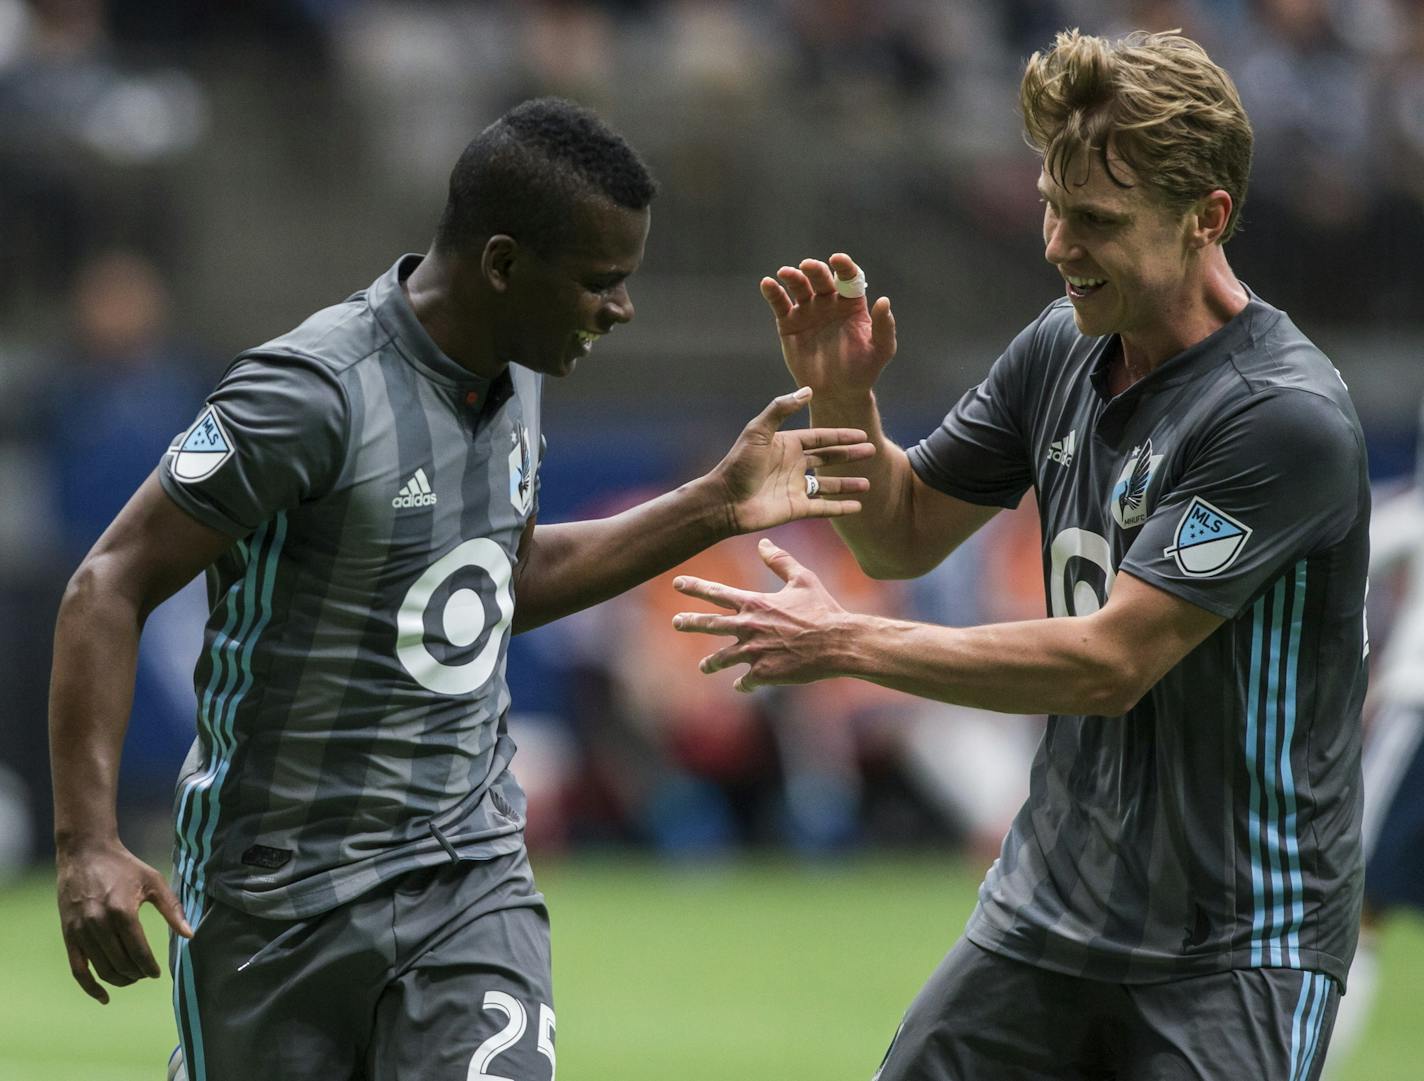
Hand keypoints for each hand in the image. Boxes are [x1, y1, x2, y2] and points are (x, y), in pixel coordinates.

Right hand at [56, 839, 192, 1003]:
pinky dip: (90, 986)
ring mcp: (81, 931)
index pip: (138, 952)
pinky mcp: (69, 935)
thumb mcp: (153, 881)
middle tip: (146, 974)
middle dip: (136, 974)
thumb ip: (172, 909)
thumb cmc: (124, 866)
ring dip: (119, 980)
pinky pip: (78, 969)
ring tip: (132, 978)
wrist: (85, 853)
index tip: (156, 973)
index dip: (149, 967)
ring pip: (102, 969)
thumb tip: (190, 934)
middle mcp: (99, 924)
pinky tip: (104, 997)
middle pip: (121, 963)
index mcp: (122, 911)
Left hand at [672, 538, 848, 691]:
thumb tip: (762, 543)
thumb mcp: (803, 579)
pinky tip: (741, 685)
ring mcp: (753, 652)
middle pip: (710, 625)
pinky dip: (743, 683)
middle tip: (676, 622)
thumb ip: (780, 561)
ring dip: (711, 663)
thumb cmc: (822, 609)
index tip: (677, 583)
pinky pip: (746, 680)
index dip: (695, 587)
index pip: (717, 593)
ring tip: (704, 666)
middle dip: (690, 623)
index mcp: (755, 603)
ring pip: (721, 659)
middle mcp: (748, 627)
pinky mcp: (764, 673)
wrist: (837, 642)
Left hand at [710, 387, 873, 533]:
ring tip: (868, 483)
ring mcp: (795, 488)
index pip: (820, 438)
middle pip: (828, 458)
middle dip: (849, 455)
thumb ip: (781, 409)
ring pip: (828, 484)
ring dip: (847, 483)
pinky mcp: (795, 509)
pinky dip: (840, 507)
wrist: (725, 501)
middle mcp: (793, 465)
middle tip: (872, 450)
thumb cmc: (739, 464)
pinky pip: (823, 507)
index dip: (841, 436)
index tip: (862, 434)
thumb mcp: (759, 431)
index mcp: (787, 445)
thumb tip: (808, 390)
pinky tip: (857, 507)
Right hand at [761, 254, 896, 395]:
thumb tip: (884, 301)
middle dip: (815, 270)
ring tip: (785, 273)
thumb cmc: (863, 370)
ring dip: (793, 278)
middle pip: (821, 279)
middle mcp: (829, 302)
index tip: (838, 259)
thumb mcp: (881, 350)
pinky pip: (780, 304)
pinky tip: (767, 284)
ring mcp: (808, 311)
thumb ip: (884, 326)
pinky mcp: (789, 323)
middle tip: (808, 266)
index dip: (844, 267)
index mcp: (852, 303)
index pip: (848, 278)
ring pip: (799, 288)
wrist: (838, 392)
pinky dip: (773, 293)